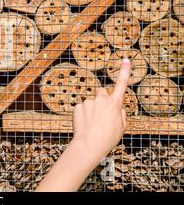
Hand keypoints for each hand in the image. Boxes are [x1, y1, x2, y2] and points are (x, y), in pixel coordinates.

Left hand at [35, 59, 131, 191]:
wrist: (89, 145)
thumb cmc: (107, 138)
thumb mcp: (121, 127)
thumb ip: (120, 113)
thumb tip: (116, 106)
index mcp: (115, 104)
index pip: (121, 84)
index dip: (124, 71)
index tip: (126, 59)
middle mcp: (101, 99)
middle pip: (101, 93)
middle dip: (101, 99)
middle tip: (101, 115)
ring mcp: (88, 102)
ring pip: (91, 103)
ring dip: (91, 110)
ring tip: (92, 125)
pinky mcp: (78, 106)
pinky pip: (81, 108)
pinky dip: (82, 115)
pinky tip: (84, 124)